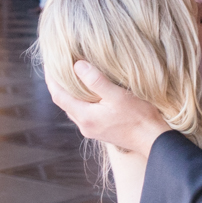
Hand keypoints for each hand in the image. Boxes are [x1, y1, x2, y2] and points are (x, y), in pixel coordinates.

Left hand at [47, 60, 170, 154]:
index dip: (51, 79)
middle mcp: (85, 126)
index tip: (48, 63)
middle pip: (64, 102)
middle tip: (56, 66)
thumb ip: (96, 81)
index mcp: (85, 117)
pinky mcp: (100, 131)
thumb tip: (77, 65)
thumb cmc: (139, 117)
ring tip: (69, 76)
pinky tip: (87, 91)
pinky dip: (79, 100)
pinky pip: (83, 112)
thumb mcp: (117, 95)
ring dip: (68, 93)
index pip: (59, 96)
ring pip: (73, 108)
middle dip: (58, 85)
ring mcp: (92, 130)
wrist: (153, 140)